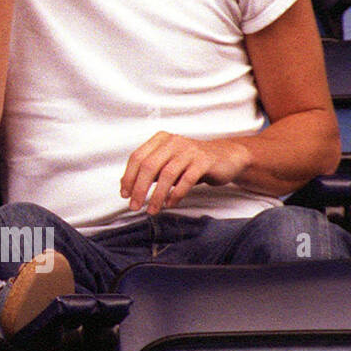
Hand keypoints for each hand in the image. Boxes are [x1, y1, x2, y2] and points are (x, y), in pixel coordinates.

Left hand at [121, 131, 249, 214]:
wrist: (226, 157)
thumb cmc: (192, 162)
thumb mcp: (168, 162)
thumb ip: (150, 171)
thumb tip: (127, 185)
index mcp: (160, 140)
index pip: (137, 157)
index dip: (128, 177)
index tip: (125, 194)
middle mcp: (173, 142)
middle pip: (148, 166)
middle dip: (139, 189)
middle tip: (135, 206)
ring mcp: (189, 150)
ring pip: (166, 174)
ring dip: (157, 195)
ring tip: (152, 210)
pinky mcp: (204, 161)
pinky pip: (186, 180)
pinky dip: (176, 194)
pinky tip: (170, 203)